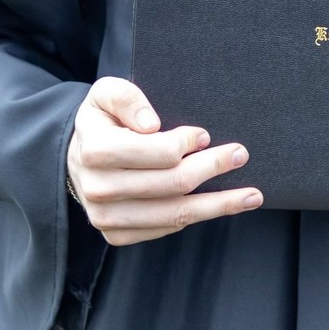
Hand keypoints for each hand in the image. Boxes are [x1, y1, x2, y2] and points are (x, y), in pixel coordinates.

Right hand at [66, 77, 262, 246]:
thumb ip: (126, 98)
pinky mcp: (116, 235)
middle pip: (173, 184)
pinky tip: (220, 206)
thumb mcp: (105, 93)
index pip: (159, 152)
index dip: (188, 143)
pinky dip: (198, 217)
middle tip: (241, 155)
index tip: (205, 134)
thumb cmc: (101, 121)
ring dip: (220, 205)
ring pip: (176, 214)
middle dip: (213, 168)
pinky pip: (167, 229)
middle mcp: (98, 189)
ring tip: (252, 196)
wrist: (76, 157)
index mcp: (96, 151)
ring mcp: (106, 217)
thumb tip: (152, 124)